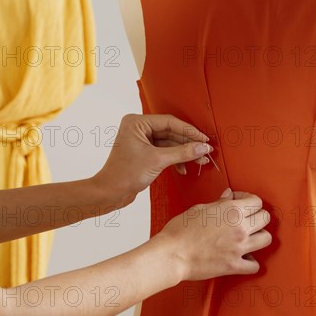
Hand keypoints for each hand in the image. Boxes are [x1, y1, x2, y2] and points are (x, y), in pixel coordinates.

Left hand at [92, 113, 212, 207]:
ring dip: (184, 153)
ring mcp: (141, 141)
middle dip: (188, 143)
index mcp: (137, 122)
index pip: (169, 122)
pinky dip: (175, 159)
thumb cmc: (125, 174)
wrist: (110, 193)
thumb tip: (203, 147)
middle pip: (170, 132)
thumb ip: (182, 152)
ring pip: (169, 143)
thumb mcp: (158, 160)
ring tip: (200, 161)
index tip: (204, 139)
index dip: (189, 131)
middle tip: (205, 150)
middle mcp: (138, 128)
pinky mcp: (144, 153)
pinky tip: (184, 169)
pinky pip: (164, 152)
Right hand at [158, 189, 271, 280]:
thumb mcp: (199, 208)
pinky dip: (251, 261)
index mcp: (231, 210)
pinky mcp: (234, 265)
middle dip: (257, 215)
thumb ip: (219, 202)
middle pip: (265, 218)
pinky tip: (243, 256)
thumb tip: (229, 195)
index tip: (240, 201)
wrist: (173, 254)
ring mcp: (239, 248)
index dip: (248, 199)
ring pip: (266, 239)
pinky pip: (255, 265)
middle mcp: (239, 228)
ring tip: (248, 236)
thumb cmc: (180, 229)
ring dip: (259, 236)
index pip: (256, 201)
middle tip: (246, 218)